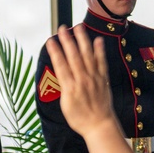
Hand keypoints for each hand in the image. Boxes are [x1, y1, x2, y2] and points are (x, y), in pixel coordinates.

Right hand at [44, 24, 113, 138]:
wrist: (100, 125)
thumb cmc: (80, 118)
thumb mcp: (65, 105)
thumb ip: (63, 87)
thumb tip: (60, 74)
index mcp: (70, 87)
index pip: (60, 65)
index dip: (55, 51)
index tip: (50, 40)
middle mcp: (82, 80)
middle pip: (74, 56)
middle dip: (67, 41)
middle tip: (62, 28)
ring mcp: (94, 78)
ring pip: (88, 56)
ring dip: (83, 40)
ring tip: (79, 27)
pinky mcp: (103, 79)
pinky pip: (102, 62)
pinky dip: (100, 51)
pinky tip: (98, 40)